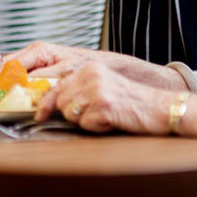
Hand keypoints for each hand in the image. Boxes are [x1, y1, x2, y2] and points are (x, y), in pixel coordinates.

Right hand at [9, 41, 111, 76]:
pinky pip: (17, 72)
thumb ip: (44, 78)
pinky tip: (1, 87)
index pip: (12, 63)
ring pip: (9, 67)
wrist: (102, 65)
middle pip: (6, 64)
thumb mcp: (65, 72)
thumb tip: (26, 84)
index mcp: (39, 50)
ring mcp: (34, 59)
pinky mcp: (37, 66)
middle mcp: (34, 52)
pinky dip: (8, 80)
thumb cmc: (85, 64)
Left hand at [35, 61, 174, 134]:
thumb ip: (79, 89)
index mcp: (89, 68)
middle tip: (91, 115)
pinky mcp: (103, 106)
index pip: (55, 84)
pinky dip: (97, 127)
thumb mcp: (103, 86)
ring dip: (85, 121)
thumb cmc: (130, 102)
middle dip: (71, 113)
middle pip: (59, 101)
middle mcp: (90, 75)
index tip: (38, 114)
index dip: (45, 101)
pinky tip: (112, 120)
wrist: (158, 107)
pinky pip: (85, 124)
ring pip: (70, 114)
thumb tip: (50, 102)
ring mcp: (96, 90)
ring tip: (104, 115)